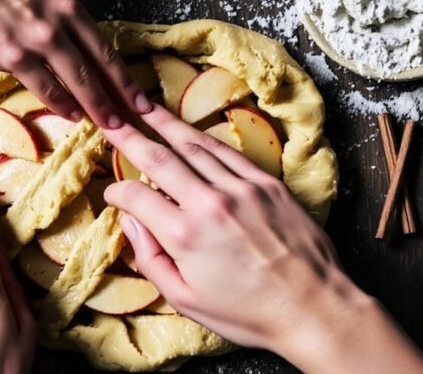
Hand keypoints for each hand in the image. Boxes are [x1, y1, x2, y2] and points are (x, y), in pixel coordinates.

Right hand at [0, 0, 149, 127]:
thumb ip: (60, 14)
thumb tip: (72, 42)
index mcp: (68, 5)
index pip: (105, 49)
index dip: (125, 78)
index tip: (140, 97)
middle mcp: (56, 25)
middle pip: (96, 70)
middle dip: (118, 100)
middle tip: (135, 121)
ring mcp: (32, 42)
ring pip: (74, 83)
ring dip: (94, 108)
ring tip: (109, 126)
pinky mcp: (6, 54)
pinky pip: (40, 86)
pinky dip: (59, 103)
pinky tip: (72, 115)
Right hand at [103, 105, 422, 372]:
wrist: (312, 306)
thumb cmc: (246, 313)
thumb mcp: (185, 300)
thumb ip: (150, 259)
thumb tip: (130, 222)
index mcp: (184, 235)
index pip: (136, 196)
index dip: (116, 191)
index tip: (111, 193)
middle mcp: (210, 203)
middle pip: (160, 158)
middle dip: (129, 135)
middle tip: (110, 118)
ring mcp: (241, 188)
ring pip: (193, 145)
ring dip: (165, 124)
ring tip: (145, 109)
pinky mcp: (267, 182)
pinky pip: (227, 151)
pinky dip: (203, 138)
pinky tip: (189, 130)